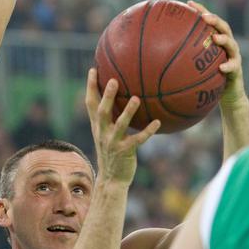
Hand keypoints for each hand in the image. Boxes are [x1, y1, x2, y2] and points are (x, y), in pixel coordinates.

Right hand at [85, 68, 160, 184]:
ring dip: (128, 112)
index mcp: (97, 126)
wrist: (111, 179)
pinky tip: (158, 123)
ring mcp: (113, 143)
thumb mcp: (106, 135)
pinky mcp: (125, 152)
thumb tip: (121, 98)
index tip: (93, 69)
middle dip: (107, 96)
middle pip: (102, 112)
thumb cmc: (112, 153)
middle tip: (112, 80)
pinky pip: (138, 140)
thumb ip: (109, 118)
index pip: (90, 104)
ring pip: (120, 125)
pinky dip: (148, 131)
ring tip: (136, 98)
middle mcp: (102, 133)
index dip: (90, 87)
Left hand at [188, 1, 247, 108]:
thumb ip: (181, 62)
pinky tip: (221, 68)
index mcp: (215, 42)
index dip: (200, 11)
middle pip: (223, 27)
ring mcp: (233, 57)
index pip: (209, 23)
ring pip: (231, 44)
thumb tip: (156, 60)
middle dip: (215, 20)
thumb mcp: (193, 70)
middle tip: (205, 18)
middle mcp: (226, 46)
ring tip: (215, 38)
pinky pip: (234, 67)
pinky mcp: (237, 70)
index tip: (188, 4)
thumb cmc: (208, 82)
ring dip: (224, 39)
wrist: (227, 96)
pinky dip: (228, 66)